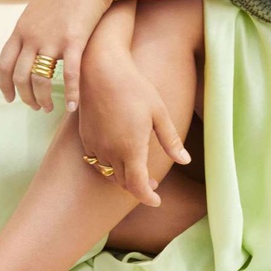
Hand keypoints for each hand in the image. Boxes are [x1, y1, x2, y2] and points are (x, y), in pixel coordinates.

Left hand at [0, 0, 111, 112]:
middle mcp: (32, 37)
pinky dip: (69, 94)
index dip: (4, 84)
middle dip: (25, 96)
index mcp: (22, 29)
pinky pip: (68, 76)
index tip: (10, 98)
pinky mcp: (74, 42)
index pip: (4, 64)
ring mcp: (52, 40)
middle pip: (20, 76)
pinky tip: (71, 106)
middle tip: (34, 107)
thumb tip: (26, 39)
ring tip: (49, 108)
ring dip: (43, 99)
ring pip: (40, 80)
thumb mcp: (39, 6)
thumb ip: (30, 25)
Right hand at [78, 51, 190, 206]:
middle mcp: (110, 151)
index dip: (148, 197)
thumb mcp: (159, 112)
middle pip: (123, 182)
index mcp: (131, 149)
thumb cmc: (134, 87)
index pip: (138, 186)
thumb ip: (170, 140)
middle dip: (138, 187)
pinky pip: (96, 160)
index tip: (157, 201)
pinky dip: (108, 164)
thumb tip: (185, 160)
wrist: (101, 69)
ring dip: (122, 176)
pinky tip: (118, 153)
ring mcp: (95, 145)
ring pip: (108, 173)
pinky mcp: (85, 136)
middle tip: (153, 184)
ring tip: (137, 169)